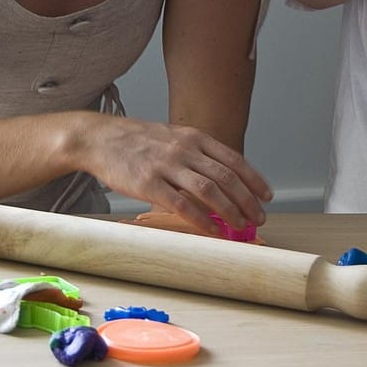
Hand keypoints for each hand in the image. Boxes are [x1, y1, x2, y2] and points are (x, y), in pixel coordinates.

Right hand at [82, 116, 270, 235]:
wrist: (99, 138)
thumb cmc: (136, 140)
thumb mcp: (171, 136)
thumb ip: (195, 153)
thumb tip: (220, 178)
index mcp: (193, 137)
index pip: (233, 159)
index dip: (254, 179)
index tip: (267, 196)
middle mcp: (184, 149)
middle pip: (226, 177)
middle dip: (248, 200)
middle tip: (259, 218)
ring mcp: (166, 166)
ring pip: (210, 191)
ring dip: (231, 211)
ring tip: (242, 226)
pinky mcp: (149, 184)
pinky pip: (182, 205)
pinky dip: (202, 220)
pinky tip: (213, 230)